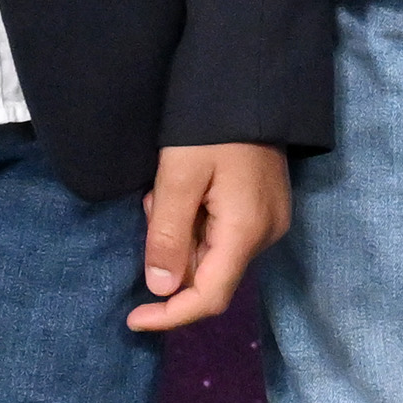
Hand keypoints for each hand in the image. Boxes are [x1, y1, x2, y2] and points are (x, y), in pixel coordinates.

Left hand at [130, 143, 290, 332]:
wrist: (251, 84)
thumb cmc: (211, 128)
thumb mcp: (178, 178)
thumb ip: (168, 236)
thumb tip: (161, 289)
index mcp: (246, 231)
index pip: (209, 297)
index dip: (170, 315)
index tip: (132, 318)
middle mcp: (266, 234)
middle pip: (208, 275)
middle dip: (171, 255)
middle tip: (153, 205)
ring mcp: (270, 220)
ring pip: (213, 255)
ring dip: (181, 236)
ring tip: (168, 191)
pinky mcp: (265, 208)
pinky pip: (223, 236)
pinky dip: (197, 224)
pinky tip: (188, 190)